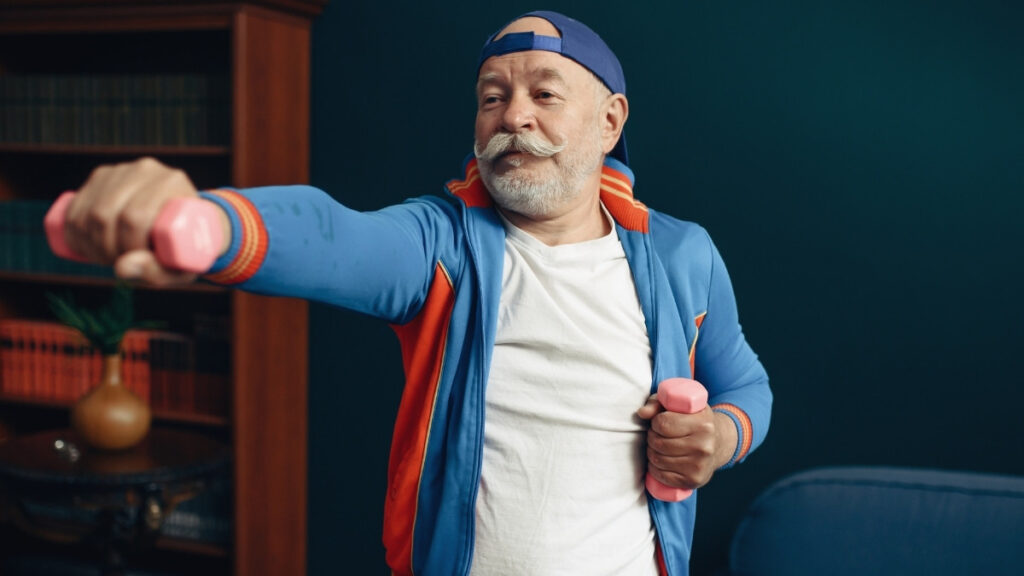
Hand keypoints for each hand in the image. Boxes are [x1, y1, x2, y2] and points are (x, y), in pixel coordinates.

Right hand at [63, 157, 223, 284]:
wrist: (181, 224)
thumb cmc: (183, 249)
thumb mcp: (179, 267)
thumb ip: (156, 271)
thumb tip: (123, 267)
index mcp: (173, 183)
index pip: (137, 215)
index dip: (128, 245)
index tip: (135, 261)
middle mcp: (147, 170)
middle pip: (109, 212)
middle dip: (107, 247)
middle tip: (118, 262)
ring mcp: (122, 170)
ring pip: (91, 211)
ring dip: (91, 244)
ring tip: (107, 257)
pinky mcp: (102, 176)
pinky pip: (76, 206)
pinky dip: (75, 233)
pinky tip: (86, 247)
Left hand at [636, 396, 735, 491]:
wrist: (719, 443)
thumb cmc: (694, 420)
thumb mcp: (680, 405)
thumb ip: (658, 403)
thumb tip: (643, 413)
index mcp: (703, 424)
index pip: (663, 423)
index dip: (656, 422)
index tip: (660, 422)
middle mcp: (704, 446)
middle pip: (659, 443)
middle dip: (652, 437)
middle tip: (658, 435)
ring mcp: (699, 465)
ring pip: (658, 460)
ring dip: (652, 452)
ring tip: (659, 446)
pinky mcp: (693, 480)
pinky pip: (661, 476)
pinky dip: (654, 468)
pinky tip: (660, 460)